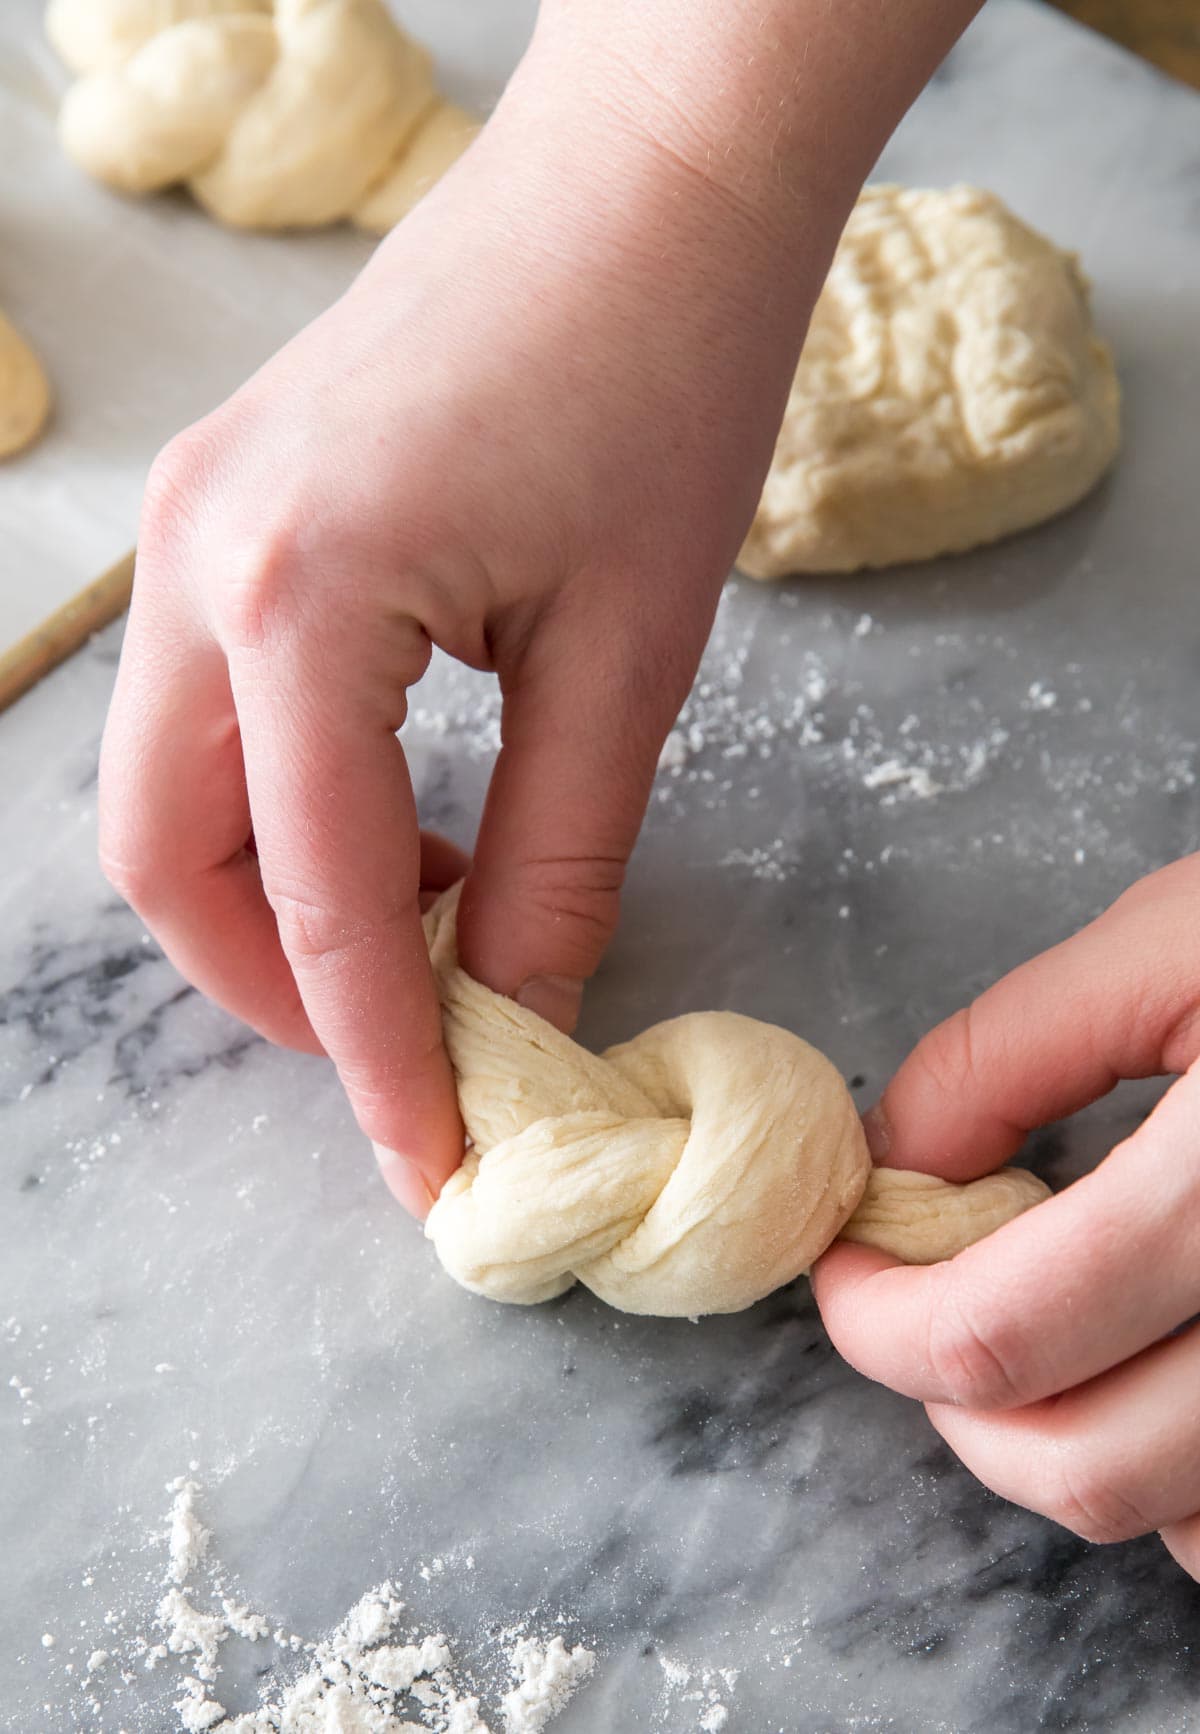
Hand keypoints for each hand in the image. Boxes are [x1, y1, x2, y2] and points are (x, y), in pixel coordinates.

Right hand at [97, 20, 841, 1214]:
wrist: (648, 182)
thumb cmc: (667, 380)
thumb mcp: (630, 658)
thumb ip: (560, 859)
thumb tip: (522, 1018)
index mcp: (294, 598)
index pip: (307, 897)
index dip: (374, 1054)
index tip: (431, 1164)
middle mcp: (196, 565)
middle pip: (165, 862)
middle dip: (280, 988)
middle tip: (422, 1049)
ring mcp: (192, 528)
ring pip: (168, 794)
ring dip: (280, 896)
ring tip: (444, 929)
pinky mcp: (230, 511)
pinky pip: (213, 711)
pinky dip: (291, 804)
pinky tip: (417, 820)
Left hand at [813, 855, 1199, 1578]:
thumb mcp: (1169, 944)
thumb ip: (1007, 1052)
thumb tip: (897, 1161)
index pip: (1001, 1334)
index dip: (877, 1318)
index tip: (850, 1267)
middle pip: (1087, 1468)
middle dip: (960, 1403)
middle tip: (927, 1308)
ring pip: (1187, 1528)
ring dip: (1081, 1447)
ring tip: (1058, 1323)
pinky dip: (1190, 1475)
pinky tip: (1168, 1359)